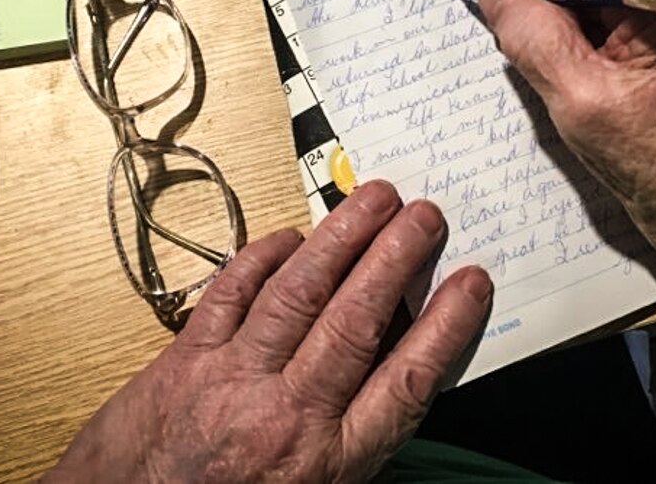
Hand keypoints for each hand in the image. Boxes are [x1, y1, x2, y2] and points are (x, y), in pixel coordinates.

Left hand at [46, 180, 491, 482]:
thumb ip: (353, 440)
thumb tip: (393, 366)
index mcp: (328, 462)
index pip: (405, 380)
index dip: (444, 325)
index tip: (471, 282)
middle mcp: (285, 415)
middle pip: (357, 320)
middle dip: (396, 258)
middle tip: (426, 215)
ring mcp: (232, 380)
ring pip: (299, 292)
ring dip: (342, 238)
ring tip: (374, 199)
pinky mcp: (184, 360)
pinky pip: (231, 292)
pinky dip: (264, 256)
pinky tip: (292, 235)